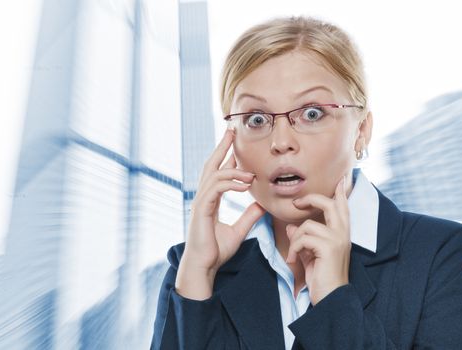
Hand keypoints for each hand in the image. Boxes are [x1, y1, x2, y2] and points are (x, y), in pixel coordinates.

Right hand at [176, 129, 265, 298]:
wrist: (203, 268)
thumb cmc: (216, 251)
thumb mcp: (239, 231)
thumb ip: (249, 216)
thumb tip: (261, 205)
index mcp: (210, 200)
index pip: (217, 172)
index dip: (225, 157)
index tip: (234, 144)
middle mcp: (203, 198)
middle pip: (211, 166)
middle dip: (221, 147)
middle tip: (230, 131)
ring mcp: (200, 203)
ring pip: (214, 176)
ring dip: (233, 170)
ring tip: (250, 173)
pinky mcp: (202, 211)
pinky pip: (216, 190)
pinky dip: (229, 184)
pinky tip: (244, 185)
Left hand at [286, 175, 351, 304]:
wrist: (331, 298)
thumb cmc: (322, 278)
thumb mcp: (310, 255)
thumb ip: (303, 239)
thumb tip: (292, 228)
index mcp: (341, 233)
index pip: (342, 206)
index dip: (340, 191)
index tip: (341, 178)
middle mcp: (343, 233)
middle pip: (329, 204)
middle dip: (311, 199)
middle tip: (297, 203)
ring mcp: (337, 239)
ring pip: (308, 224)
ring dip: (295, 239)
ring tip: (293, 255)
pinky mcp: (329, 247)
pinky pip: (302, 237)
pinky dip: (293, 248)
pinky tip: (292, 260)